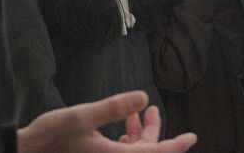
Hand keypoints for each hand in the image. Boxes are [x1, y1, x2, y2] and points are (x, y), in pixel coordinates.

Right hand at [17, 90, 196, 152]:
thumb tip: (143, 97)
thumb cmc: (50, 138)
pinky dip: (125, 143)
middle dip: (152, 132)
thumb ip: (113, 108)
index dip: (176, 146)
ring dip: (138, 136)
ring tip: (135, 114)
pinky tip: (119, 130)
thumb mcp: (81, 117)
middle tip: (151, 111)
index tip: (192, 136)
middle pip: (146, 152)